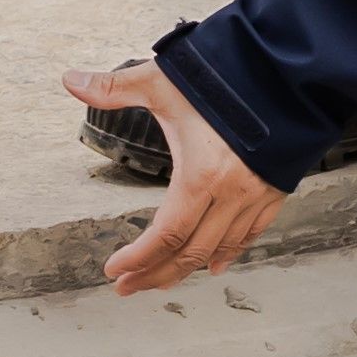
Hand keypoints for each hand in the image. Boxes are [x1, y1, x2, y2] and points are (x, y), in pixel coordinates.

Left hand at [66, 60, 285, 296]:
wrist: (286, 70)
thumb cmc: (226, 74)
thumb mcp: (163, 80)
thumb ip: (114, 87)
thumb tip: (70, 80)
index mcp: (201, 173)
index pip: (165, 234)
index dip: (137, 258)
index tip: (114, 270)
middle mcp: (231, 192)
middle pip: (190, 251)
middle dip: (155, 274)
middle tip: (128, 286)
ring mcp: (256, 194)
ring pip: (220, 248)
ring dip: (188, 269)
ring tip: (161, 280)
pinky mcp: (275, 189)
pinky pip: (251, 233)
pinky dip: (230, 252)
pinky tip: (215, 263)